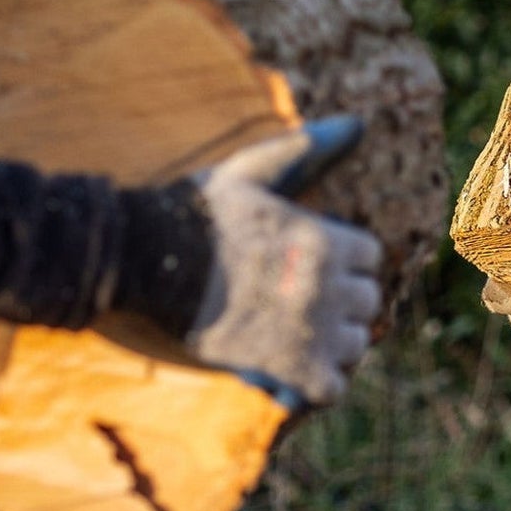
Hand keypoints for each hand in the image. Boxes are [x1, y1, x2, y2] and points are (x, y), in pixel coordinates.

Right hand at [188, 126, 383, 407]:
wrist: (139, 265)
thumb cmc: (191, 217)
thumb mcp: (250, 173)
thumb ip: (305, 150)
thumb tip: (358, 123)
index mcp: (326, 240)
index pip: (371, 256)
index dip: (346, 261)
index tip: (316, 265)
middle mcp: (328, 285)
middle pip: (368, 301)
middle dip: (342, 301)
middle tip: (305, 304)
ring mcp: (311, 330)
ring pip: (355, 344)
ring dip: (333, 342)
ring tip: (300, 336)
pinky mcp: (288, 368)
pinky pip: (331, 386)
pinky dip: (317, 383)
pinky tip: (295, 372)